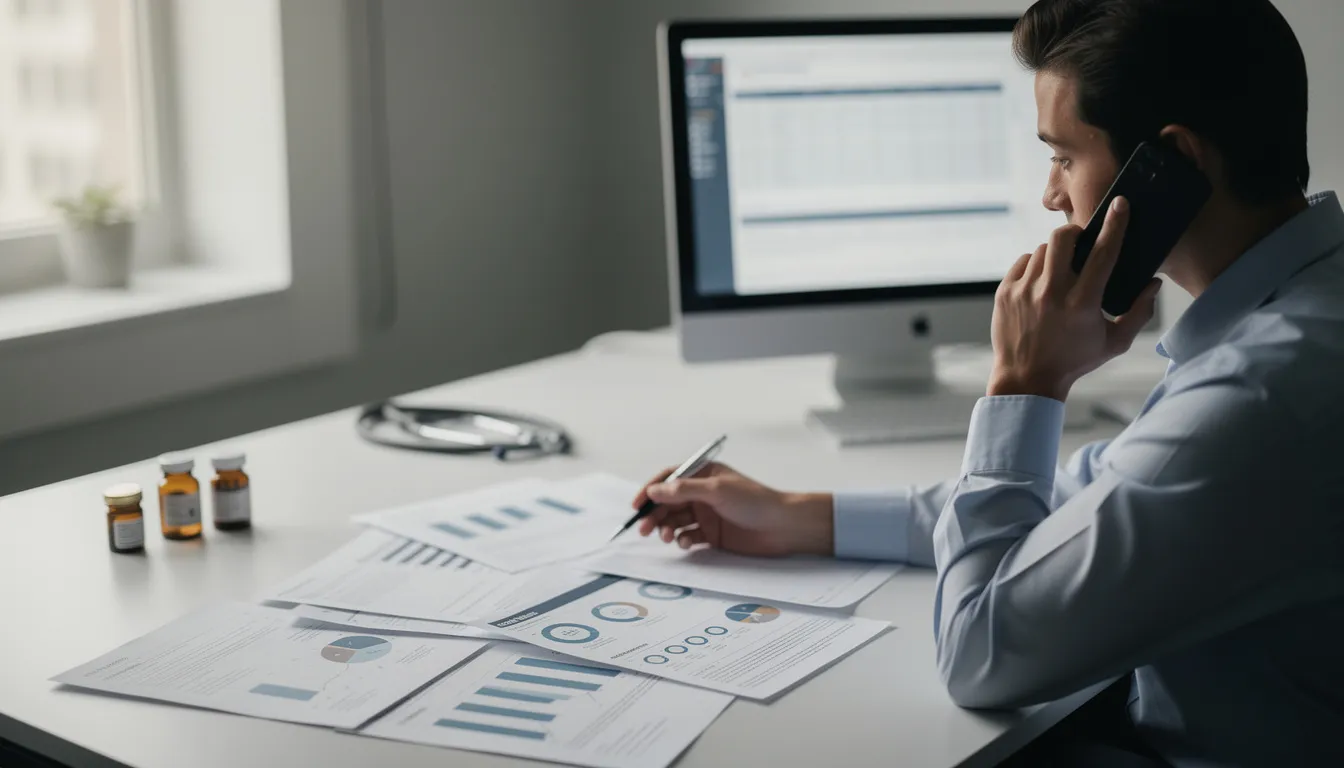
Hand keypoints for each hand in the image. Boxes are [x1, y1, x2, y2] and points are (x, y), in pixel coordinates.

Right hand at [630, 462, 832, 556]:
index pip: (669, 478)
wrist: (783, 527)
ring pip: (676, 520)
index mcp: (704, 474)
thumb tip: (654, 491)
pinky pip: (689, 536)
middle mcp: (703, 493)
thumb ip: (683, 490)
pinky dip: (683, 540)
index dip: (651, 490)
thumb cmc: (754, 501)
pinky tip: (686, 543)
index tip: (637, 505)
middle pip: (668, 502)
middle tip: (644, 528)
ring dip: (666, 528)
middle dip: (655, 514)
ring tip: (666, 537)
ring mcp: (707, 514)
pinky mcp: (713, 534)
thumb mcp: (717, 491)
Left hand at [989, 196, 1161, 400]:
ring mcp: (1025, 291)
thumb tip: (1154, 283)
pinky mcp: (1005, 292)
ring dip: (1055, 255)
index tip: (1120, 205)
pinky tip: (1041, 283)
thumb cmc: (1074, 361)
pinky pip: (1023, 262)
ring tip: (1060, 274)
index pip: (1103, 253)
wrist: (1026, 379)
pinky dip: (1034, 266)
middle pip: (1063, 238)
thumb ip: (1139, 313)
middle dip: (1075, 233)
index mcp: (1082, 303)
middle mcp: (1052, 293)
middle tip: (1081, 242)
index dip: (1115, 225)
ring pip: (1042, 250)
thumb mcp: (1114, 343)